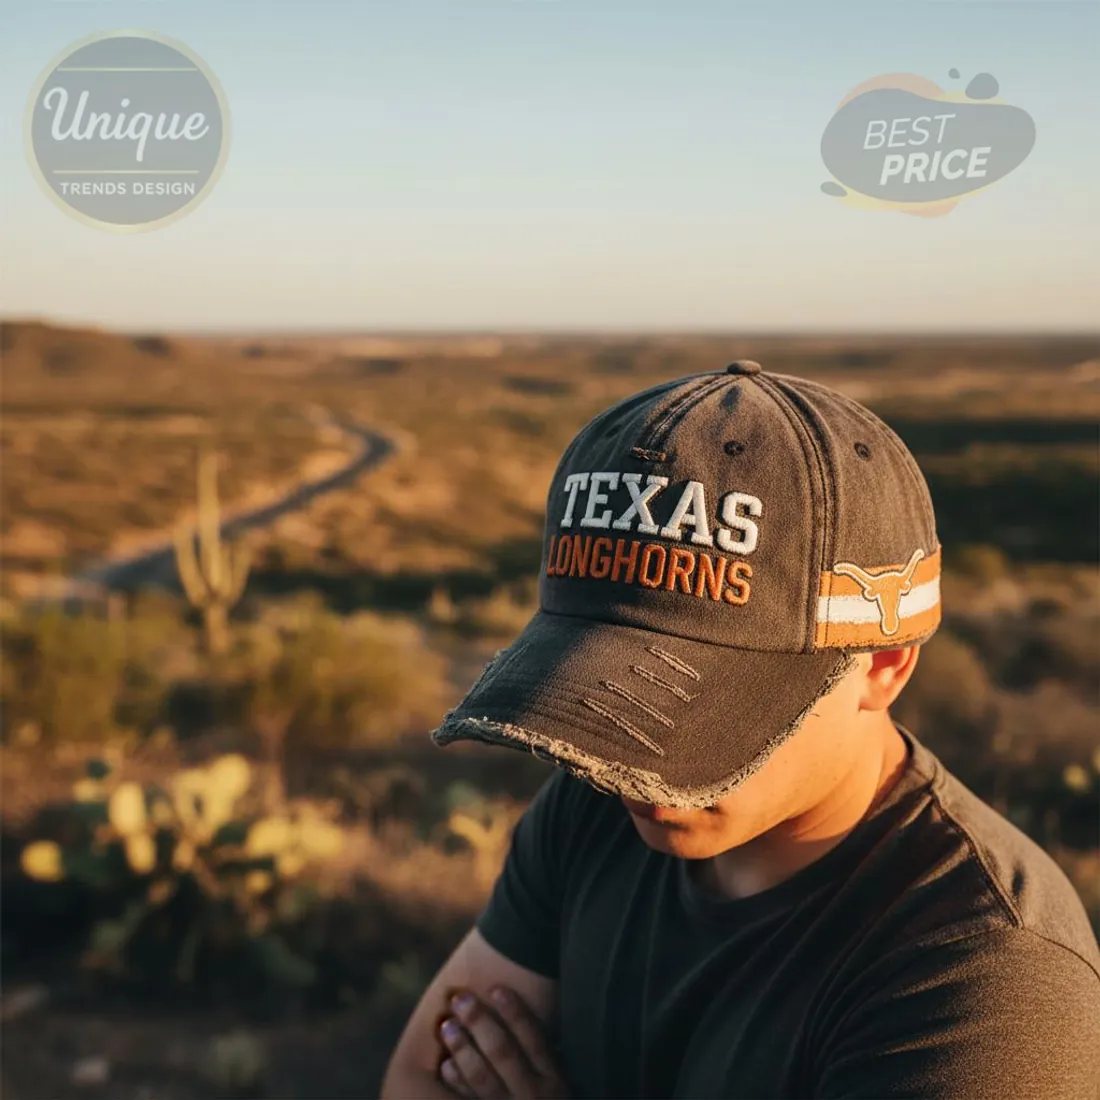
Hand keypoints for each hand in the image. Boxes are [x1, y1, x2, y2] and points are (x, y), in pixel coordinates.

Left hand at [436, 985, 570, 1098]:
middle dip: (480, 1023)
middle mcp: (531, 1092)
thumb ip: (541, 1053)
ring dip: (462, 1048)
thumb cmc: (545, 1097)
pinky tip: (445, 1064)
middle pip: (503, 1052)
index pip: (534, 1039)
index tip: (495, 989)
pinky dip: (457, 1081)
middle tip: (460, 999)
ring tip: (447, 1025)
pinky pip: (468, 1099)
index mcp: (552, 1076)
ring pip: (482, 1076)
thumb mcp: (554, 1078)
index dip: (515, 1013)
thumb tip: (521, 1003)